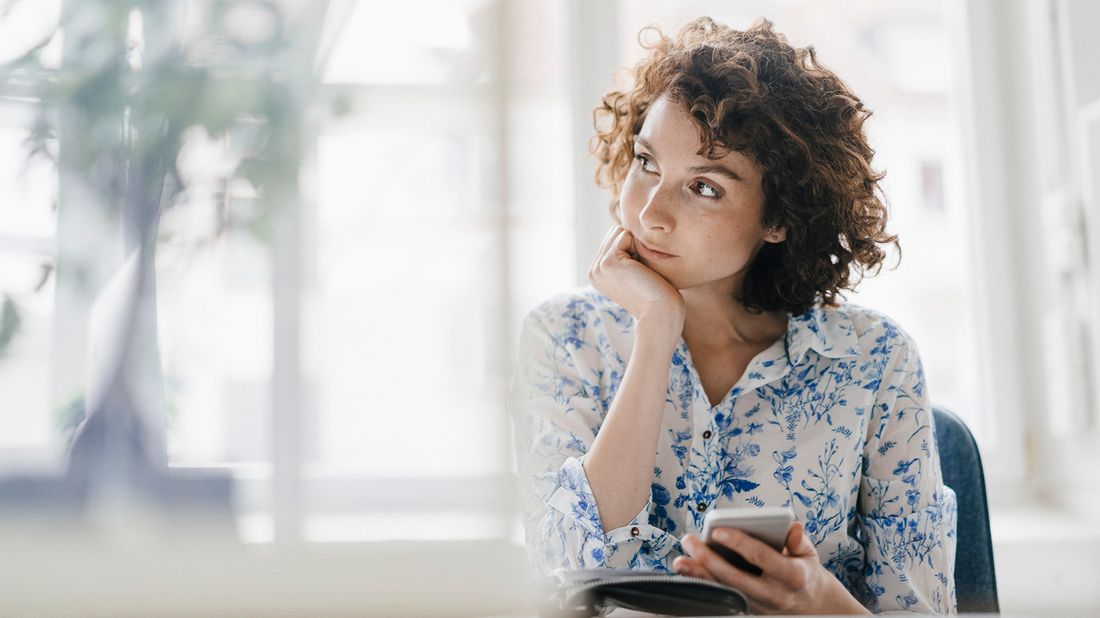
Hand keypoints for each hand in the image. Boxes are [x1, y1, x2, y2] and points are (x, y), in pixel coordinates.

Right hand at [587, 225, 684, 327]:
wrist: (660, 313)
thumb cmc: (657, 294)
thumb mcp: (636, 273)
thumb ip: (627, 255)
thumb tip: (628, 232)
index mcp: (598, 273)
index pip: (614, 239)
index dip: (633, 250)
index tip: (640, 274)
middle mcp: (594, 270)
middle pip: (615, 233)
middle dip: (633, 245)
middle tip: (642, 272)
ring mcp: (598, 267)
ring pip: (619, 232)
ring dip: (636, 246)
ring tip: (642, 271)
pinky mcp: (608, 262)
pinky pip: (625, 235)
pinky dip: (638, 248)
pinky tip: (642, 270)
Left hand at [673, 521, 869, 614]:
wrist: (811, 605)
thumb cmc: (804, 571)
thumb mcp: (809, 555)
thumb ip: (799, 541)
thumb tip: (793, 526)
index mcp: (792, 577)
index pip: (761, 557)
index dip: (739, 543)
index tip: (718, 530)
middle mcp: (773, 595)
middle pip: (735, 579)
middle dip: (709, 560)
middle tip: (690, 541)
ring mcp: (758, 606)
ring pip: (724, 591)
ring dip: (700, 577)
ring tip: (679, 561)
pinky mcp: (747, 610)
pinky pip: (722, 597)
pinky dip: (703, 585)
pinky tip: (687, 573)